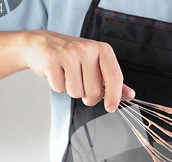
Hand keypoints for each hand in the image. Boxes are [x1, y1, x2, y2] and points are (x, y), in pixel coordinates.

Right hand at [19, 30, 134, 111]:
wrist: (41, 44)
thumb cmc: (72, 56)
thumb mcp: (95, 63)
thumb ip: (113, 80)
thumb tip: (130, 94)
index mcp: (103, 49)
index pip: (115, 77)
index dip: (115, 96)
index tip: (111, 108)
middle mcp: (87, 49)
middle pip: (95, 91)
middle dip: (88, 97)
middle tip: (82, 86)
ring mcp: (69, 53)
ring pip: (77, 92)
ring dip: (72, 91)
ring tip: (68, 77)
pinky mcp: (52, 60)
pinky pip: (60, 88)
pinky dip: (58, 86)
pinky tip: (57, 74)